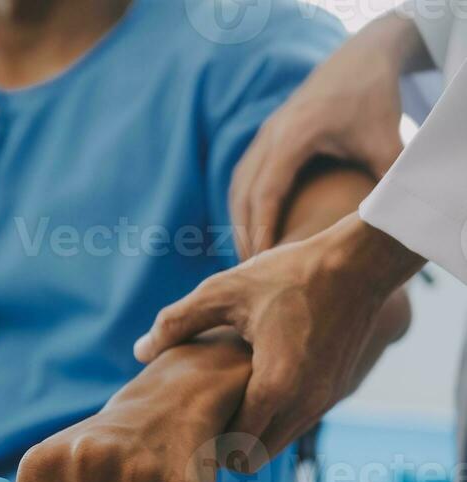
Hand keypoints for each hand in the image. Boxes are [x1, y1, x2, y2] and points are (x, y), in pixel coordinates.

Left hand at [135, 215, 418, 466]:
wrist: (360, 263)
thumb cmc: (289, 273)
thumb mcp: (224, 291)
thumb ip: (177, 322)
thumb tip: (138, 351)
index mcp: (274, 388)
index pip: (234, 448)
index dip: (205, 445)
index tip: (181, 429)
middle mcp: (303, 405)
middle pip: (254, 458)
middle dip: (225, 448)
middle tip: (195, 422)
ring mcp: (323, 403)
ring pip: (277, 445)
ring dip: (250, 434)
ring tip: (218, 406)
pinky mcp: (334, 393)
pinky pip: (295, 425)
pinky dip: (272, 420)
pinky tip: (249, 390)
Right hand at [230, 13, 423, 257]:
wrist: (362, 56)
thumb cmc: (374, 99)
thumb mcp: (386, 140)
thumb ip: (388, 180)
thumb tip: (393, 223)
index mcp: (294, 136)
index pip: (267, 192)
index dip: (261, 229)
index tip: (262, 262)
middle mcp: (271, 133)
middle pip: (244, 194)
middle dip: (245, 234)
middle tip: (251, 273)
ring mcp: (264, 133)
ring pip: (239, 186)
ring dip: (240, 221)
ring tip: (248, 258)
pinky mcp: (266, 136)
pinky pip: (244, 177)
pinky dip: (244, 206)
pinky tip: (253, 231)